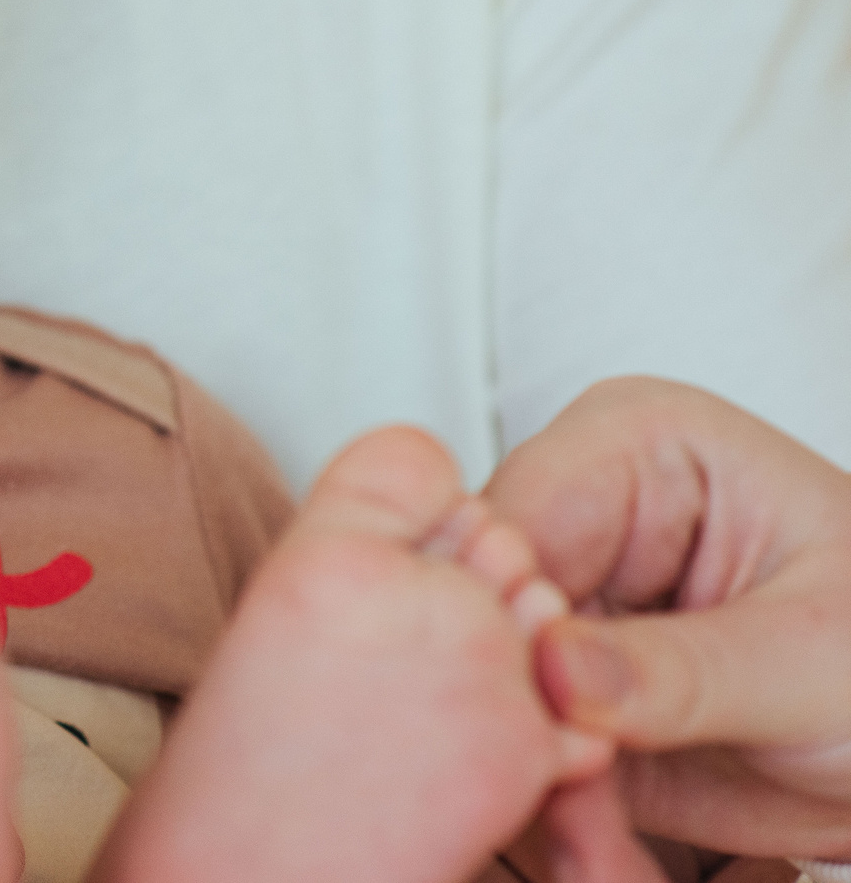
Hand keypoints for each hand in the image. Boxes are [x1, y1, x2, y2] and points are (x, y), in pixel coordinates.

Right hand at [486, 377, 850, 859]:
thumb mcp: (812, 658)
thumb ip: (683, 668)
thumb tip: (558, 667)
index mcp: (633, 447)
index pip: (515, 514)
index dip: (513, 608)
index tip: (547, 694)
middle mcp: (579, 519)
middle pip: (475, 598)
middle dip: (515, 702)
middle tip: (576, 778)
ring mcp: (562, 610)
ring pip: (478, 681)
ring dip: (526, 770)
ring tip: (599, 832)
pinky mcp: (560, 693)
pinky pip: (511, 748)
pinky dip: (546, 809)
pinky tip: (599, 841)